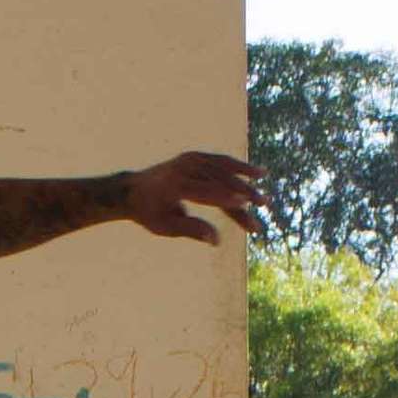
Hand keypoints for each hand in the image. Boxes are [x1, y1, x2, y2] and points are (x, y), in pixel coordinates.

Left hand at [127, 150, 262, 244]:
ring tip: (263, 194)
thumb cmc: (150, 213)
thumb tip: (216, 240)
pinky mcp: (195, 157)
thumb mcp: (166, 227)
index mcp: (175, 186)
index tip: (246, 204)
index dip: (226, 197)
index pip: (206, 191)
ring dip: (247, 180)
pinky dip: (239, 167)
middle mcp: (184, 168)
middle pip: (219, 180)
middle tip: (263, 205)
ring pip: (224, 169)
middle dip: (243, 193)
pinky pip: (220, 161)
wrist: (133, 191)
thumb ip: (191, 230)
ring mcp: (190, 159)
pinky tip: (257, 173)